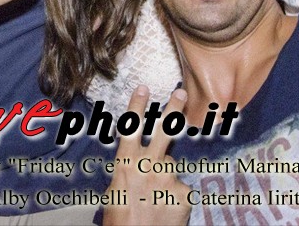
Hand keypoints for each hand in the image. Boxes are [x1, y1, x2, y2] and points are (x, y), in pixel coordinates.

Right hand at [104, 86, 190, 225]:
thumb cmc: (120, 223)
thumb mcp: (114, 193)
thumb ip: (128, 173)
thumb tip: (137, 164)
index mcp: (126, 166)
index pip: (131, 128)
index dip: (137, 106)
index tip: (143, 87)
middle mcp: (148, 167)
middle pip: (163, 131)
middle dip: (173, 109)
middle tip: (181, 92)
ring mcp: (168, 179)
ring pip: (171, 166)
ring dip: (165, 177)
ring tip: (155, 198)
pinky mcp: (184, 193)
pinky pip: (181, 188)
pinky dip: (175, 197)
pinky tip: (166, 210)